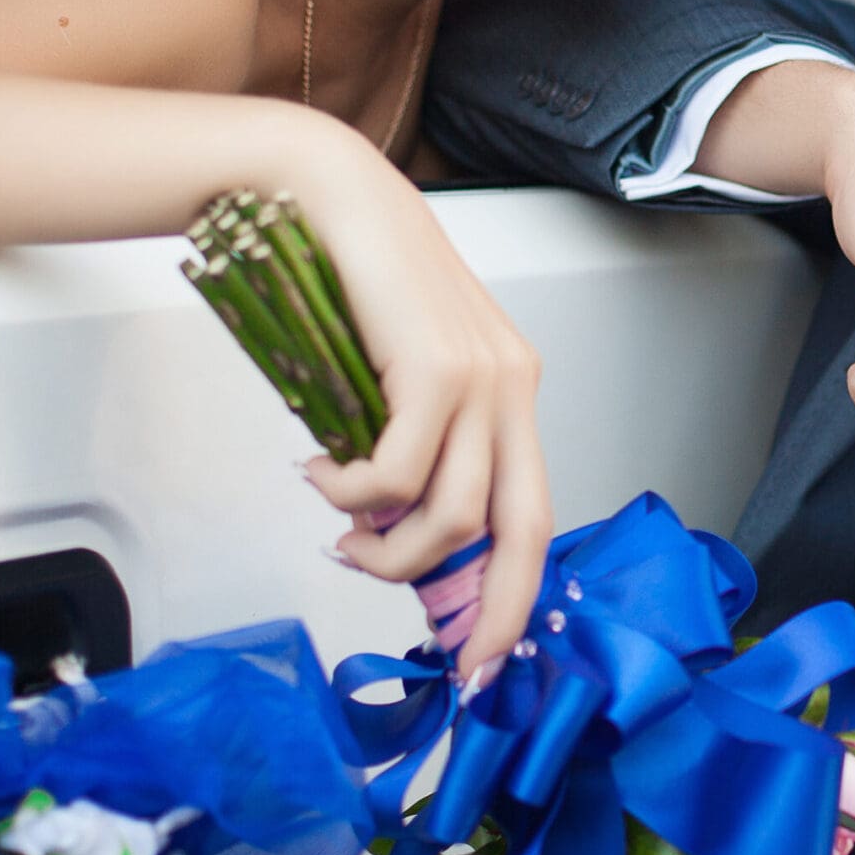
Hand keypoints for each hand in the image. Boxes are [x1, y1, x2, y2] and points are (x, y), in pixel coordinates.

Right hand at [283, 128, 552, 679]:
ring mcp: (481, 377)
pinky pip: (397, 471)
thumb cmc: (353, 286)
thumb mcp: (395, 380)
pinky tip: (321, 468)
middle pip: (521, 531)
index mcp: (513, 394)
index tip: (483, 658)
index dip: (513, 596)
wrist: (329, 196)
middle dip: (489, 610)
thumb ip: (410, 448)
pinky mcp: (436, 366)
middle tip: (448, 656)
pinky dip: (352, 492)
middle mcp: (513, 387)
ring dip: (387, 547)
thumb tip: (389, 535)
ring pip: (450, 513)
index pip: (533, 517)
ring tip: (342, 532)